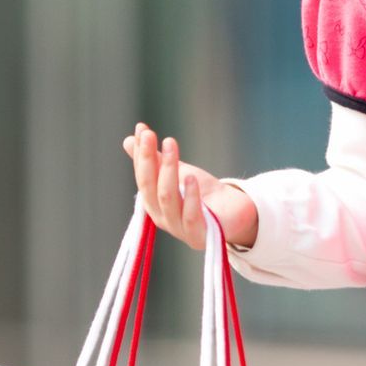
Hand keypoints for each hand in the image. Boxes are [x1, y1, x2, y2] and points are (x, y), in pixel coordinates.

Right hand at [121, 122, 257, 250]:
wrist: (234, 215)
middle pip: (151, 187)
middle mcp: (162, 217)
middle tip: (152, 135)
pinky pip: (191, 216)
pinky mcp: (200, 234)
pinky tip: (192, 177)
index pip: (142, 177)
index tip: (143, 130)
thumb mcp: (179, 173)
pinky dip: (190, 196)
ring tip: (171, 146)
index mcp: (153, 203)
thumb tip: (131, 138)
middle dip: (149, 159)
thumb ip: (157, 159)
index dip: (141, 155)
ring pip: (168, 198)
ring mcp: (179, 228)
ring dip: (168, 170)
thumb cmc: (203, 194)